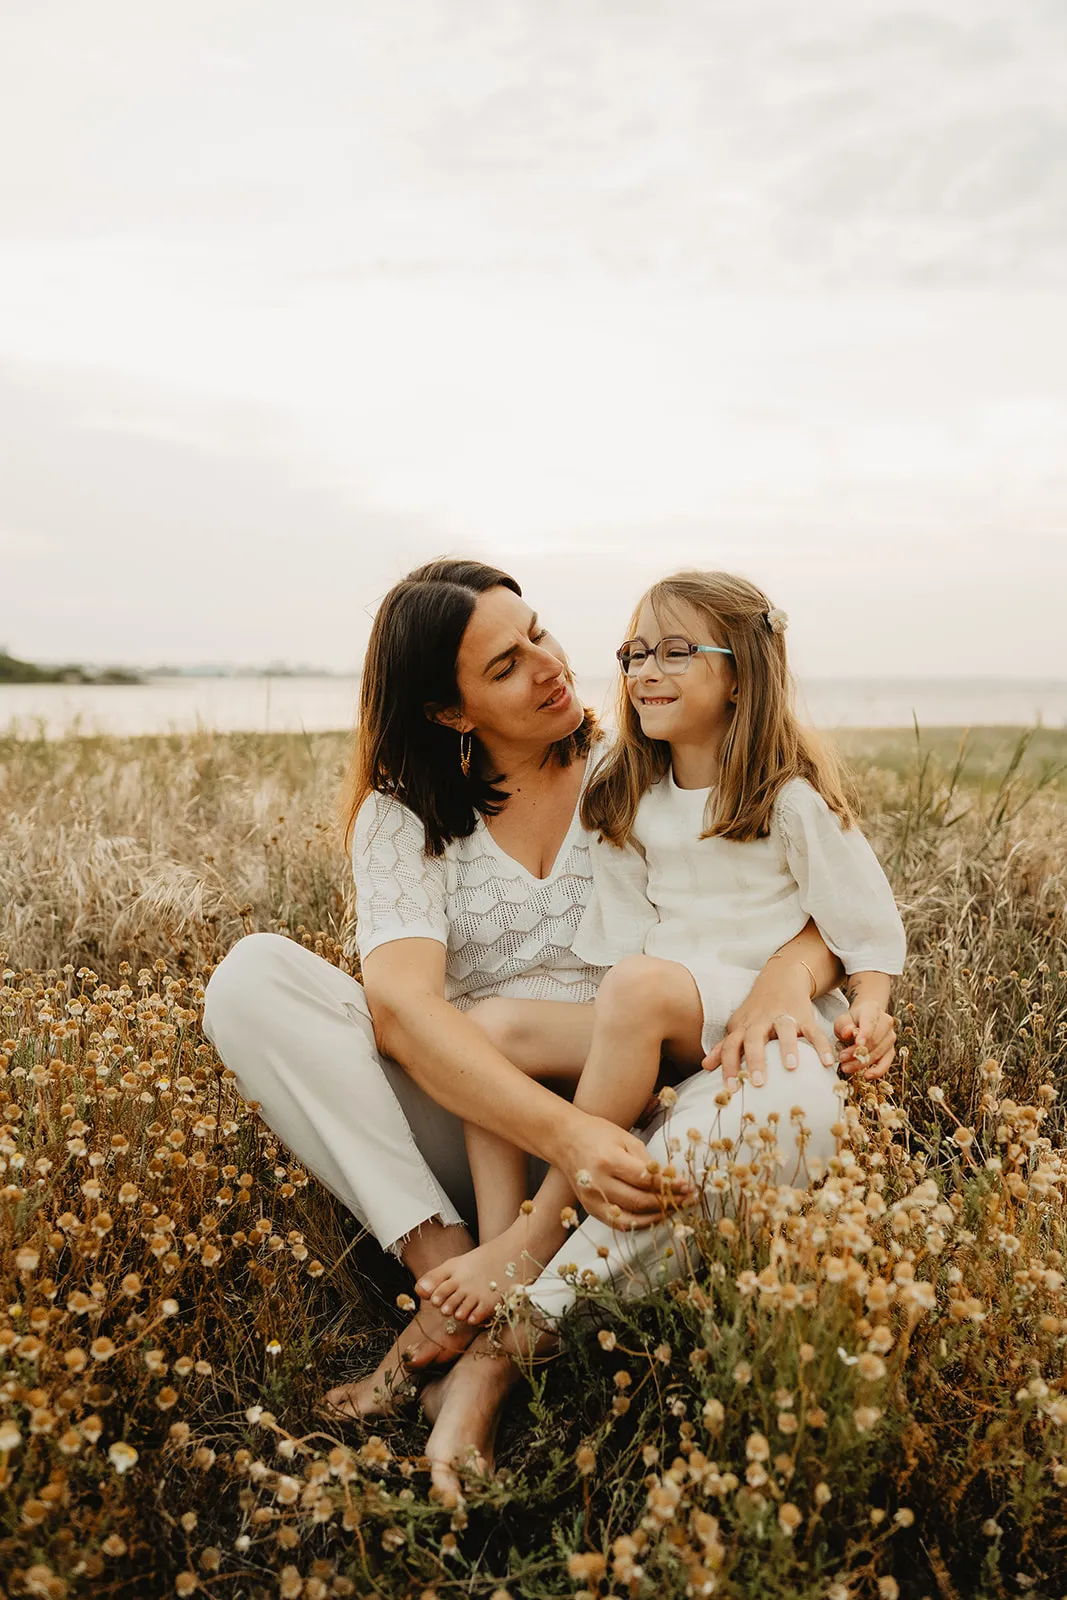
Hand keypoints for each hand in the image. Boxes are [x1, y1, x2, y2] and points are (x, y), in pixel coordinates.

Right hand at [556, 1111, 693, 1229]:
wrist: (566, 1140)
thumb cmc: (599, 1134)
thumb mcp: (626, 1139)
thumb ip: (647, 1161)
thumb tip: (672, 1180)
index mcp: (608, 1160)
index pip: (645, 1180)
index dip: (669, 1185)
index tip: (687, 1186)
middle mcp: (598, 1183)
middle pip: (639, 1201)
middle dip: (667, 1202)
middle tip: (687, 1199)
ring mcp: (592, 1199)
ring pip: (630, 1218)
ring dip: (656, 1216)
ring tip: (674, 1209)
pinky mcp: (590, 1209)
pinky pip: (618, 1223)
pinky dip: (639, 1223)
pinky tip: (654, 1216)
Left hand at [701, 966, 835, 1092]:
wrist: (780, 979)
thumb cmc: (756, 1011)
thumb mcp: (738, 1026)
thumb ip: (724, 1047)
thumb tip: (705, 1067)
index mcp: (743, 1027)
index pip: (730, 1047)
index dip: (728, 1067)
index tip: (731, 1089)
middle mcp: (761, 1022)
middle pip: (754, 1039)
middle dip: (755, 1060)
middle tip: (758, 1082)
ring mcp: (783, 1017)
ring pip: (784, 1030)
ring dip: (787, 1047)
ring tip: (791, 1067)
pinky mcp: (804, 1017)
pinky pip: (813, 1031)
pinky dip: (821, 1046)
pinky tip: (827, 1063)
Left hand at [835, 1001, 894, 1080]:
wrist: (864, 1020)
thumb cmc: (851, 1021)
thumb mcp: (842, 1020)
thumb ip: (844, 1025)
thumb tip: (849, 1032)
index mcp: (873, 1009)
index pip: (870, 1022)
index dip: (865, 1033)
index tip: (858, 1044)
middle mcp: (886, 1022)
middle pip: (874, 1040)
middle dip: (857, 1052)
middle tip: (841, 1059)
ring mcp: (891, 1036)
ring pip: (879, 1052)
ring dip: (862, 1062)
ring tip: (846, 1067)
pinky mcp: (891, 1050)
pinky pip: (886, 1062)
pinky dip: (877, 1070)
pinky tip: (867, 1076)